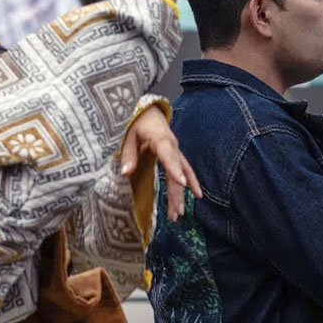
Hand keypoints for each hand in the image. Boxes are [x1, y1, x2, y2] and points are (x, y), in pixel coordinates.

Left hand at [119, 105, 202, 221]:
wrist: (148, 109)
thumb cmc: (137, 120)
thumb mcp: (128, 134)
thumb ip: (128, 154)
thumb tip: (126, 173)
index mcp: (161, 139)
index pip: (169, 156)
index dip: (174, 170)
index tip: (181, 183)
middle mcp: (172, 146)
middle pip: (177, 172)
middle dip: (176, 193)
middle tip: (176, 213)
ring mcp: (176, 150)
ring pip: (183, 173)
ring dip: (181, 194)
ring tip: (180, 213)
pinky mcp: (176, 154)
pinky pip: (185, 169)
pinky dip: (191, 181)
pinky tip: (196, 195)